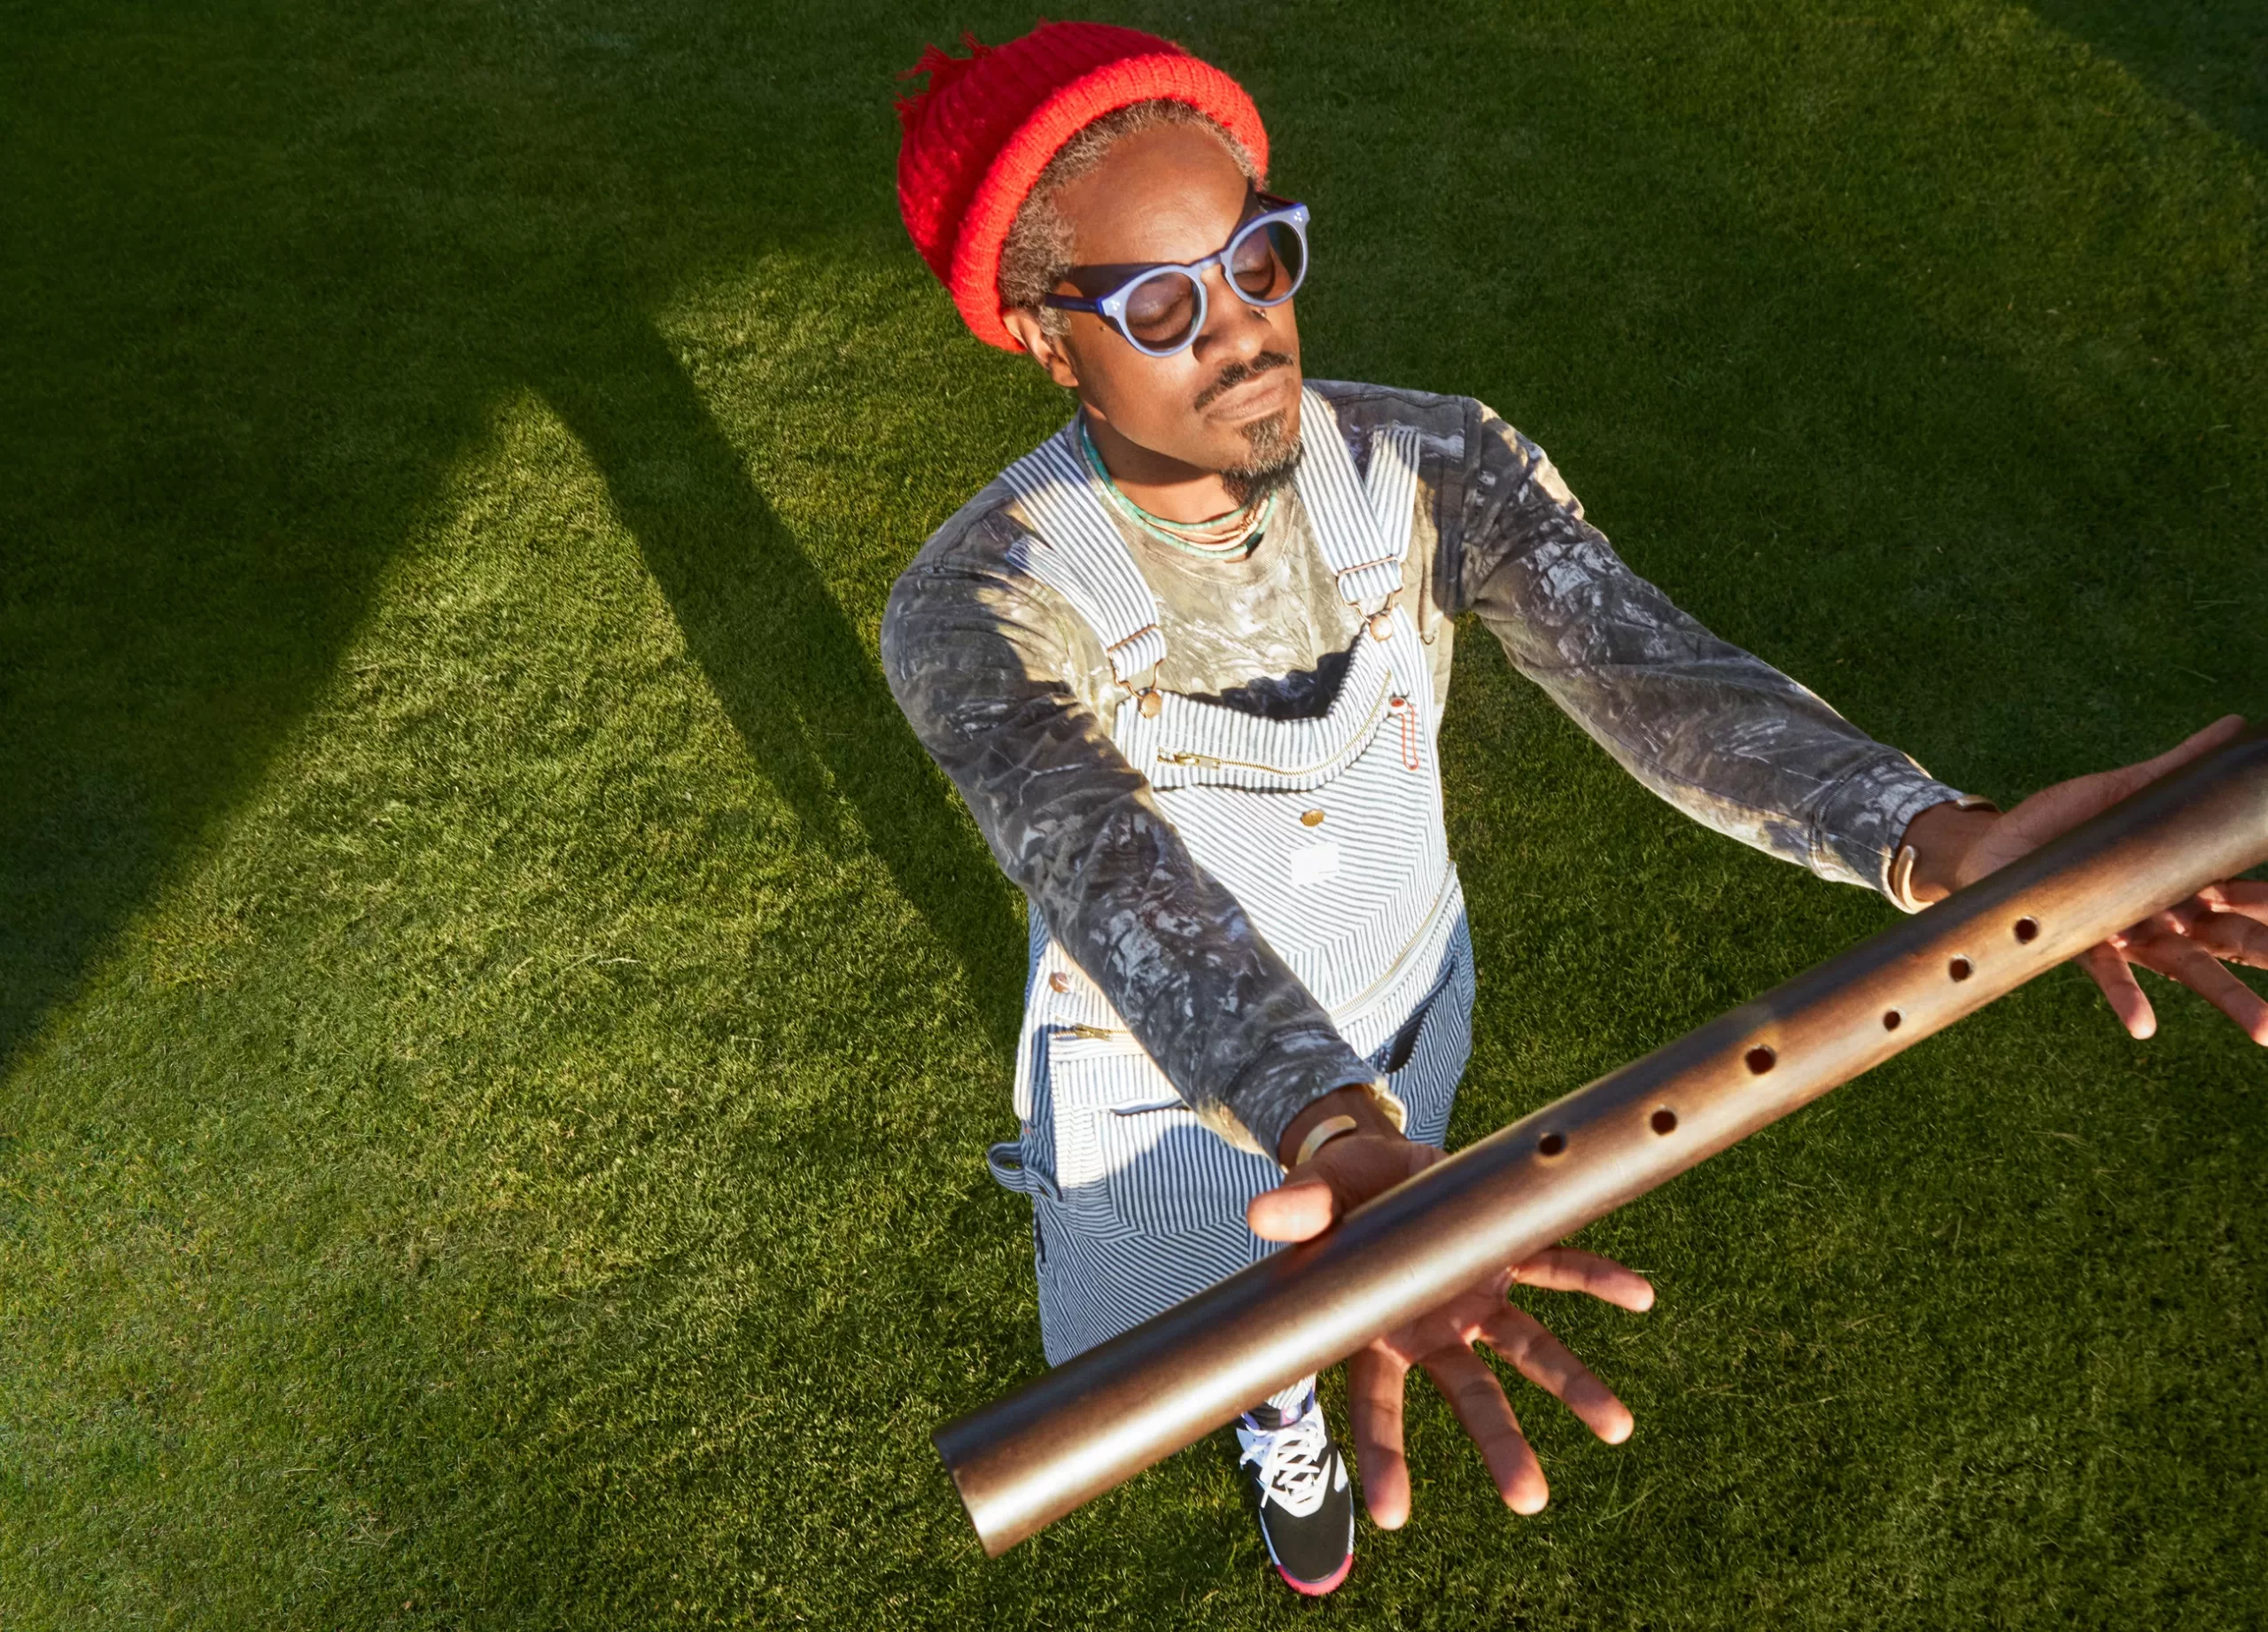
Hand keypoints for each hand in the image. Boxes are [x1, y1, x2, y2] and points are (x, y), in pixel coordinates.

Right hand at [1247, 1131, 1653, 1525]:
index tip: (1394, 1517)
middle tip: (1531, 1498)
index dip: (1385, 1455)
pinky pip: (1558, 1269)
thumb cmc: (1343, 1190)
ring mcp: (1479, 1296)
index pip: (1378, 1400)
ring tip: (1619, 1427)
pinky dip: (1598, 1279)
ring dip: (1574, 1384)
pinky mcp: (1512, 1256)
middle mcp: (1436, 1325)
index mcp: (1380, 1324)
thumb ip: (1300, 1208)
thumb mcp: (1318, 1191)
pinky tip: (1640, 1295)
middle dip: (1502, 1443)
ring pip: (1529, 1349)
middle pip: (1470, 1394)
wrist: (1386, 1160)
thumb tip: (1262, 1214)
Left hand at [1904, 714, 2267, 1042]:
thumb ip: (2176, 769)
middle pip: (2232, 938)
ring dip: (2227, 996)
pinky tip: (2144, 1024)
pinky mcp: (2081, 942)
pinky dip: (2128, 999)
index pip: (2247, 894)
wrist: (1992, 846)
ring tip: (2266, 1028)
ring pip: (2188, 967)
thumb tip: (2233, 727)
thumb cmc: (2065, 826)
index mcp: (2184, 878)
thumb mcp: (2125, 791)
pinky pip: (2109, 975)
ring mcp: (2127, 933)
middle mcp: (2165, 914)